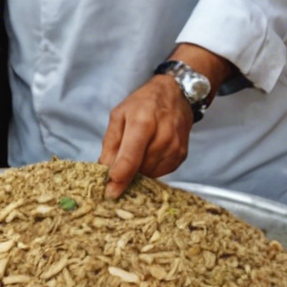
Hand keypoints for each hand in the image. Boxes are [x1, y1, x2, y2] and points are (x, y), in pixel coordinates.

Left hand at [98, 76, 192, 198]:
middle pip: (140, 169)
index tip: (110, 191)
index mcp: (143, 123)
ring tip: (135, 154)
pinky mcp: (182, 155)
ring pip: (151, 174)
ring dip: (139, 171)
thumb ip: (110, 142)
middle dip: (126, 173)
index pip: (130, 159)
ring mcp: (175, 147)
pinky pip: (161, 172)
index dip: (119, 178)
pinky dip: (151, 168)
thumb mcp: (119, 114)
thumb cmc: (144, 103)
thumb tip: (105, 167)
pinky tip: (148, 154)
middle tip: (117, 168)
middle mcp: (163, 137)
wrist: (176, 95)